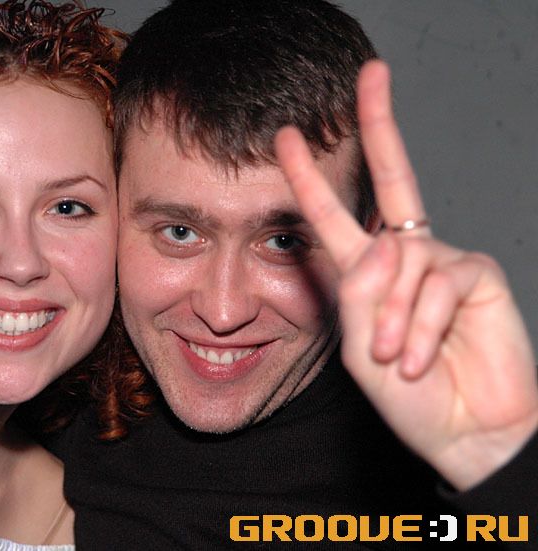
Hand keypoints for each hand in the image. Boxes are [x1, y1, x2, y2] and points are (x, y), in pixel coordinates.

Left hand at [275, 60, 537, 489]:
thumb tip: (389, 237)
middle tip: (371, 73)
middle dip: (379, 125)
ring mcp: (442, 262)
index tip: (290, 136)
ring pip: (404, 261)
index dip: (312, 176)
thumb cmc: (409, 396)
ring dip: (393, 319)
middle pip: (393, 179)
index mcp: (366, 274)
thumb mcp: (361, 350)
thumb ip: (364, 294)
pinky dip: (422, 324)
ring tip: (396, 359)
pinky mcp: (477, 275)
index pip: (335, 214)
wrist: (464, 433)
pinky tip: (420, 355)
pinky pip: (438, 283)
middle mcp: (403, 258)